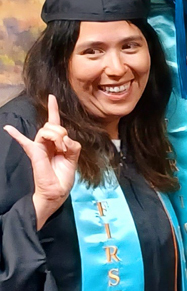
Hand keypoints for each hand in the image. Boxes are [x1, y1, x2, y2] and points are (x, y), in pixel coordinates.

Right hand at [3, 95, 80, 229]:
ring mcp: (39, 147)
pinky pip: (24, 141)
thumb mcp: (74, 159)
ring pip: (48, 129)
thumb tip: (65, 138)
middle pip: (54, 125)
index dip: (54, 110)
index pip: (55, 123)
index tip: (52, 97)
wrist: (55, 193)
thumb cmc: (63, 177)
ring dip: (58, 136)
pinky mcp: (34, 153)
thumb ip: (72, 146)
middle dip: (63, 133)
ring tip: (60, 149)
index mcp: (57, 143)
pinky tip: (8, 128)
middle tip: (65, 148)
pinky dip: (16, 135)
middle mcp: (47, 143)